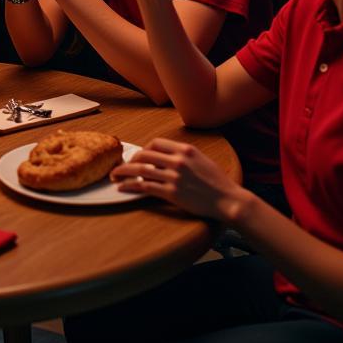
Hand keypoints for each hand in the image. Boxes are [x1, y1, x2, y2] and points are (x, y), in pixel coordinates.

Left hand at [112, 138, 245, 221]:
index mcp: (185, 149)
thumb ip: (183, 155)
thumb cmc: (217, 181)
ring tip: (113, 176)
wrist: (228, 199)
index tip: (139, 155)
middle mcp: (178, 160)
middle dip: (129, 160)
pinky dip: (130, 186)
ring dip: (123, 173)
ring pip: (141, 170)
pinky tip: (122, 188)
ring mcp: (174, 176)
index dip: (144, 148)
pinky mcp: (172, 192)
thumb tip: (164, 156)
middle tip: (121, 166)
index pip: (156, 142)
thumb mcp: (201, 159)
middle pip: (145, 154)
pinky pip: (145, 187)